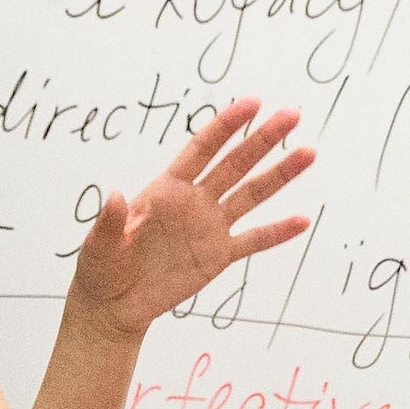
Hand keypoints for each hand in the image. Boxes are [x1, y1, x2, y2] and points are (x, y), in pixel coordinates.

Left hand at [68, 97, 314, 341]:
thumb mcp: (100, 245)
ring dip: (280, 175)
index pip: (201, 150)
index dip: (224, 126)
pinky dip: (277, 232)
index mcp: (165, 190)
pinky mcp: (218, 256)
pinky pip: (253, 241)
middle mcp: (194, 201)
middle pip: (234, 164)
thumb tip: (113, 196)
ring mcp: (210, 227)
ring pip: (251, 195)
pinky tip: (301, 221)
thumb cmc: (102, 268)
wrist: (113, 305)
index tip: (251, 103)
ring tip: (309, 153)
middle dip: (263, 140)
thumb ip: (111, 222)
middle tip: (291, 115)